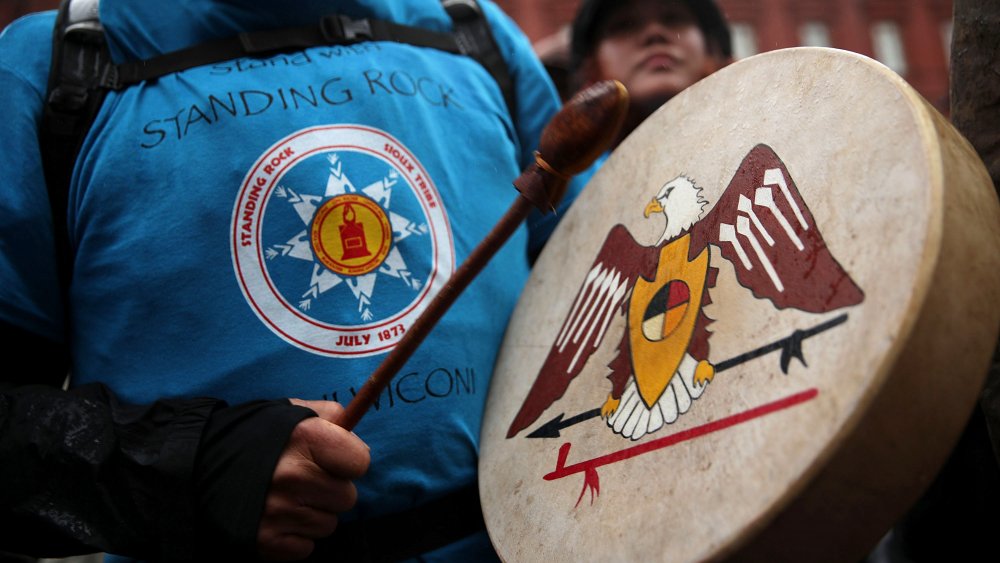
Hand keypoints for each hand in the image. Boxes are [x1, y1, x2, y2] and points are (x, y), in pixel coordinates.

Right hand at [257, 400, 369, 560]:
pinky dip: (295, 535)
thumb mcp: (288, 412)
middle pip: (347, 497)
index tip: (332, 460)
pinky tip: (275, 516)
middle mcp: (295, 476)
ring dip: (313, 513)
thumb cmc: (249, 436)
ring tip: (286, 497)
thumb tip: (359, 440)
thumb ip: (328, 417)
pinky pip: (307, 546)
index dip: (349, 461)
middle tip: (304, 480)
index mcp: (305, 438)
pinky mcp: (267, 541)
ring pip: (328, 524)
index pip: (360, 462)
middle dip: (330, 489)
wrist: (194, 466)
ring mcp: (280, 512)